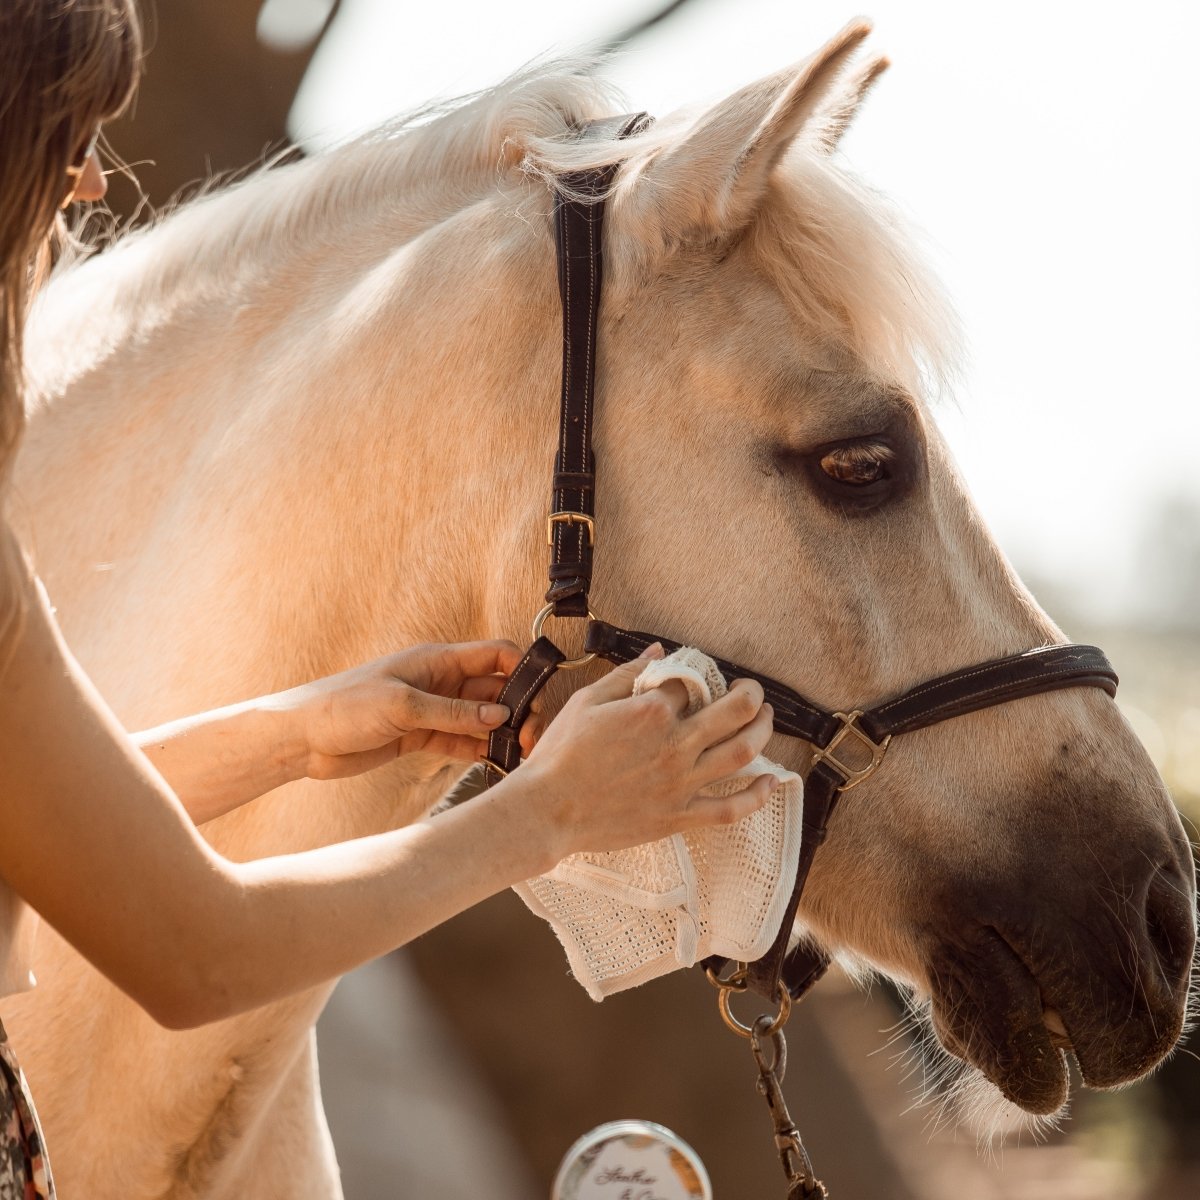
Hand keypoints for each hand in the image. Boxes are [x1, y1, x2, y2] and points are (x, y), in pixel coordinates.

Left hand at [283, 641, 523, 779]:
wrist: (302, 738)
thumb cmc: (344, 707)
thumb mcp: (402, 706)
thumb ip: (453, 713)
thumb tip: (501, 717)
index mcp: (438, 661)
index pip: (495, 654)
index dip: (521, 668)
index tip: (538, 694)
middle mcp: (441, 682)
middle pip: (495, 690)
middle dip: (518, 709)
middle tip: (530, 736)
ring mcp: (433, 710)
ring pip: (482, 718)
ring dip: (503, 733)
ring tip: (521, 754)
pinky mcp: (422, 737)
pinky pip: (463, 740)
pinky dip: (481, 750)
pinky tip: (498, 764)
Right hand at [513, 645, 775, 862]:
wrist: (547, 810)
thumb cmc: (561, 755)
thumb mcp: (587, 701)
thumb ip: (627, 674)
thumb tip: (659, 651)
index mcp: (651, 712)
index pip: (689, 683)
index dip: (693, 677)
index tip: (690, 680)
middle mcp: (674, 745)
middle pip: (735, 711)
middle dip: (752, 695)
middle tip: (753, 691)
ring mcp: (681, 782)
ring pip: (743, 753)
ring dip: (763, 731)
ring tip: (766, 719)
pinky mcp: (680, 816)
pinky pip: (730, 809)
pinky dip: (757, 796)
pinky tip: (773, 782)